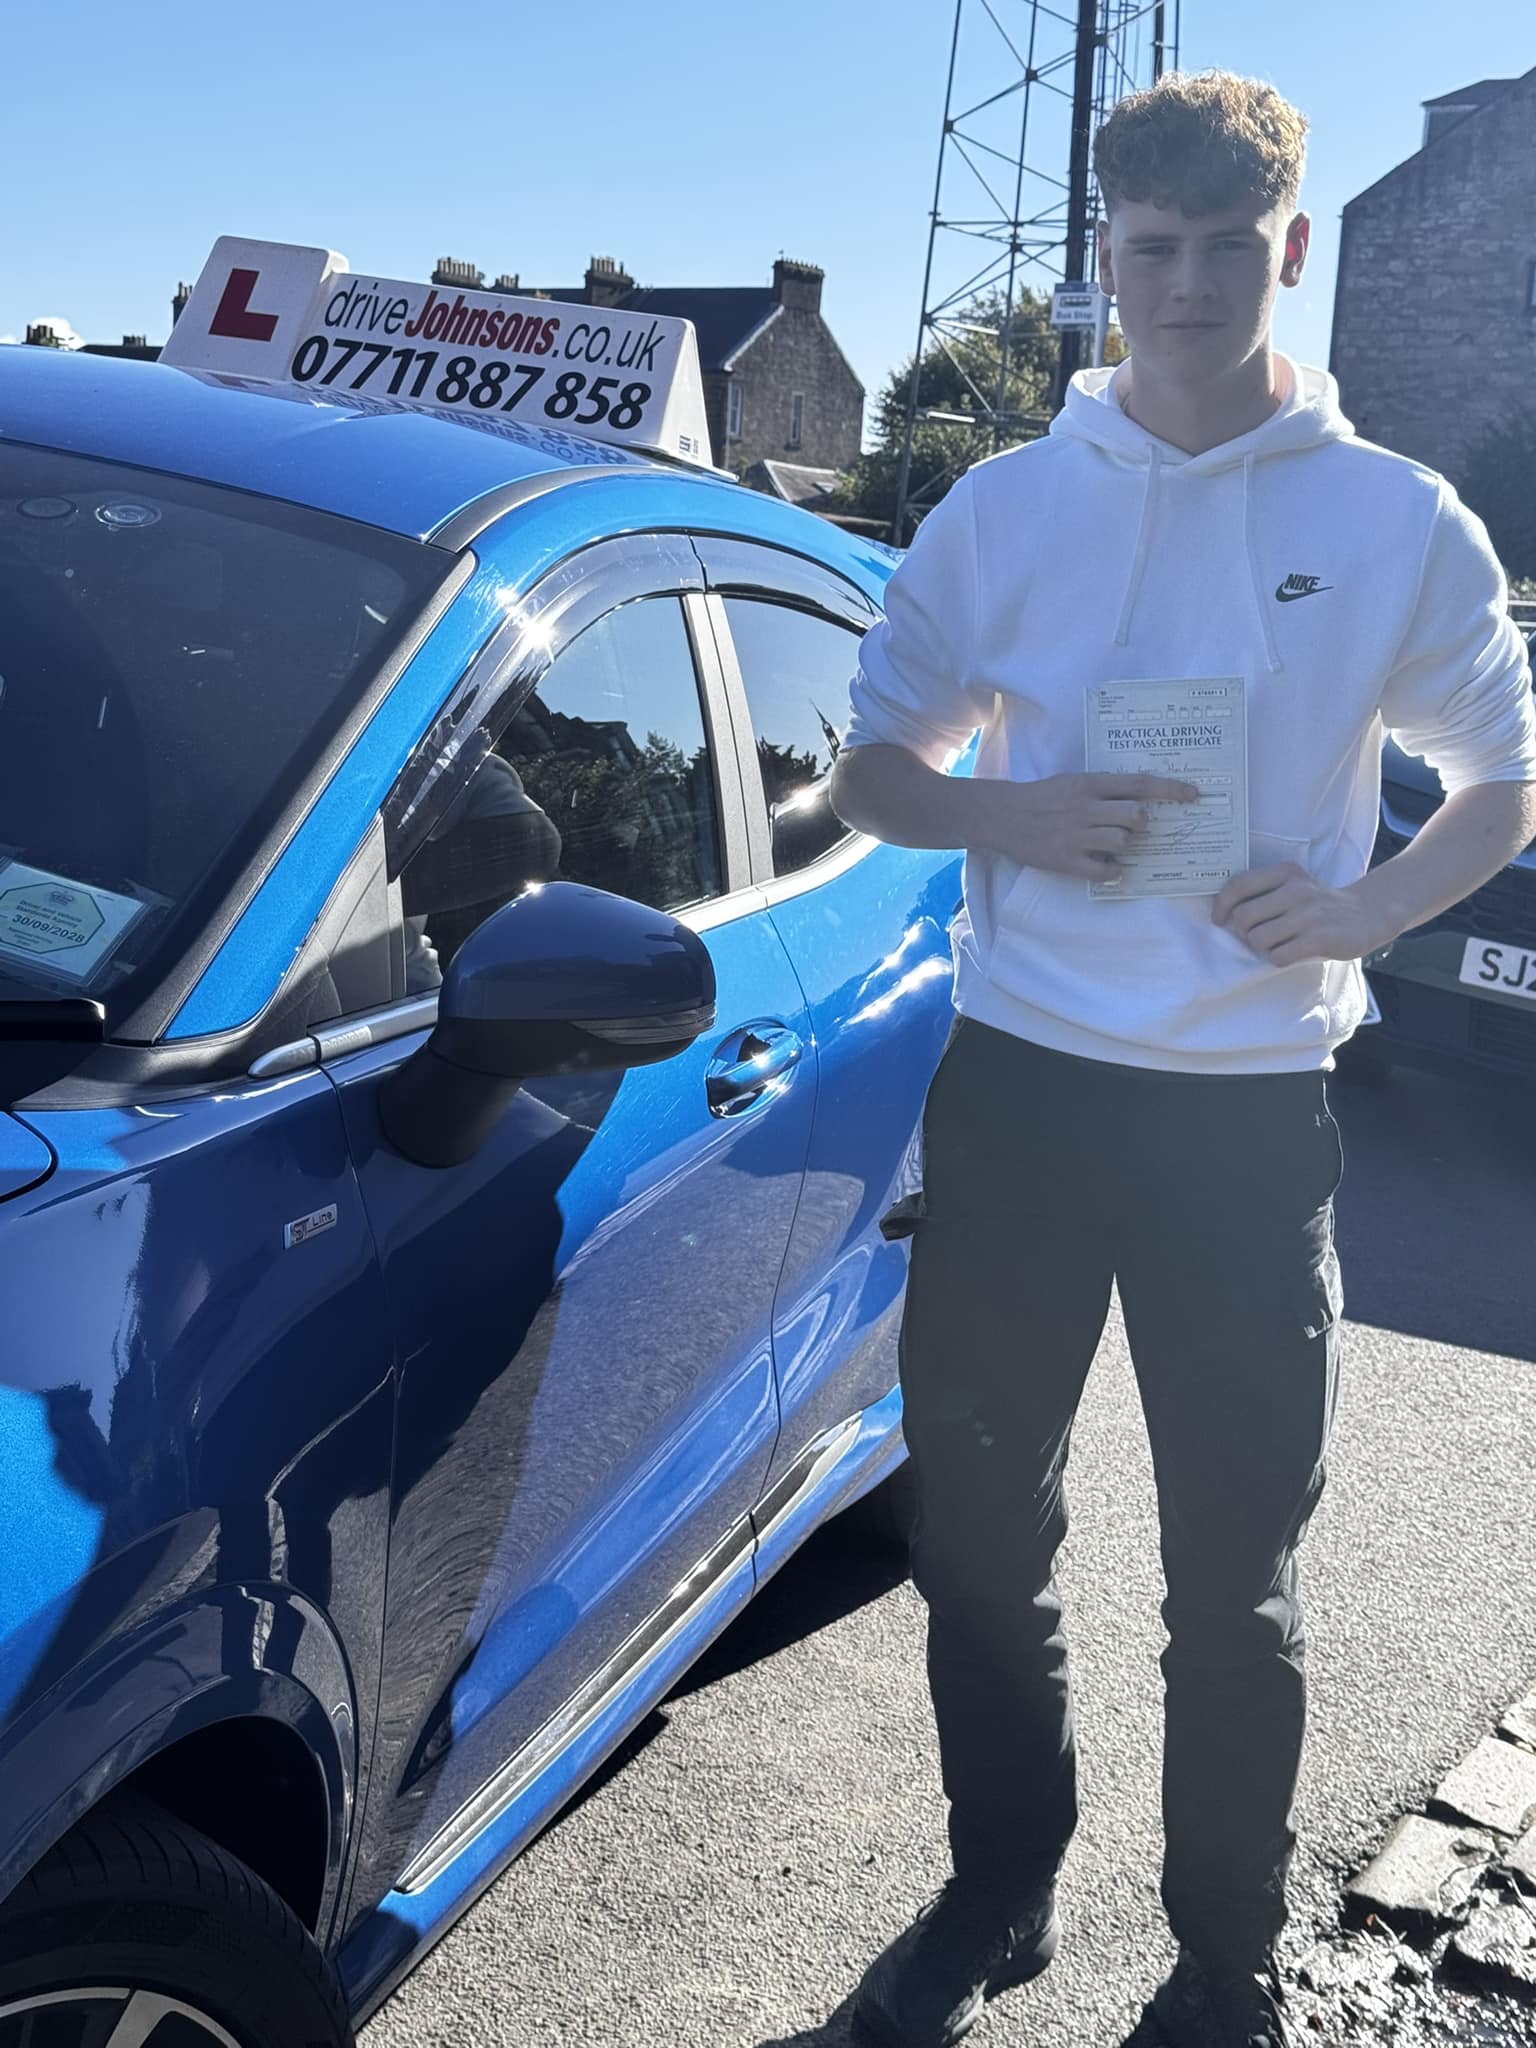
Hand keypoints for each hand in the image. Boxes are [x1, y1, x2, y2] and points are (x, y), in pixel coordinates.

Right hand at [973, 773, 1200, 880]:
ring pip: (1124, 842)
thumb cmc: (1041, 797)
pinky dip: (1112, 869)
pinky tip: (1105, 864)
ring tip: (1108, 843)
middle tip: (1129, 827)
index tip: (1194, 795)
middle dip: (1140, 824)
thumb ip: (1103, 790)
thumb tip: (1138, 801)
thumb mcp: (1072, 782)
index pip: (1140, 784)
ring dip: (1125, 845)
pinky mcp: (1068, 861)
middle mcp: (1086, 809)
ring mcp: (1077, 836)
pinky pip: (1106, 870)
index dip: (1171, 789)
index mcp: (1089, 785)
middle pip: (1136, 817)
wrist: (1003, 816)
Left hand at [1212, 863, 1389, 964]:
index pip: (1239, 885)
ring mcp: (1308, 915)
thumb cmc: (1319, 904)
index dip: (1222, 905)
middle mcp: (1296, 890)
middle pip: (1244, 917)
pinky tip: (1291, 952)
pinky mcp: (1319, 938)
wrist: (1367, 913)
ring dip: (1262, 947)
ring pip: (1258, 939)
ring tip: (1277, 943)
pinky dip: (1278, 958)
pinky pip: (1279, 956)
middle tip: (1256, 935)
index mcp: (1286, 873)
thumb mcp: (1294, 885)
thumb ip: (1265, 891)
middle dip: (1243, 932)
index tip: (1220, 919)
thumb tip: (1226, 912)